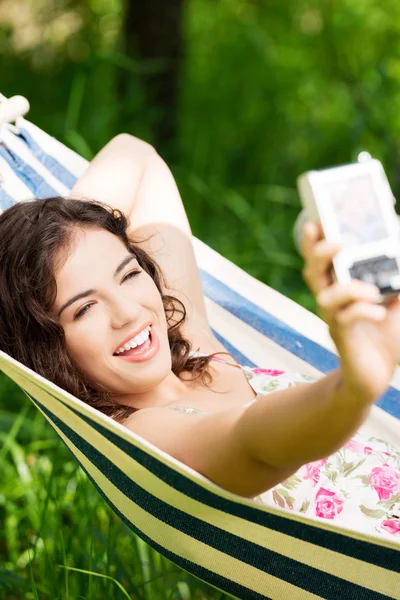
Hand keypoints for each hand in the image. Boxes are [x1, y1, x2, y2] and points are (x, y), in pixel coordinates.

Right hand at [300, 220, 399, 400]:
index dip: (313, 240)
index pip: (321, 258)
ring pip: (323, 298)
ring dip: (345, 289)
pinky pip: (344, 321)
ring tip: (370, 289)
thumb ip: (396, 277)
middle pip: (311, 272)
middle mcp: (331, 300)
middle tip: (335, 242)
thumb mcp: (398, 299)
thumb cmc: (386, 333)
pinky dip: (362, 312)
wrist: (379, 373)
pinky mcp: (342, 339)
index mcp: (340, 286)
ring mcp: (334, 320)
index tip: (314, 220)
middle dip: (318, 254)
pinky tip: (379, 312)